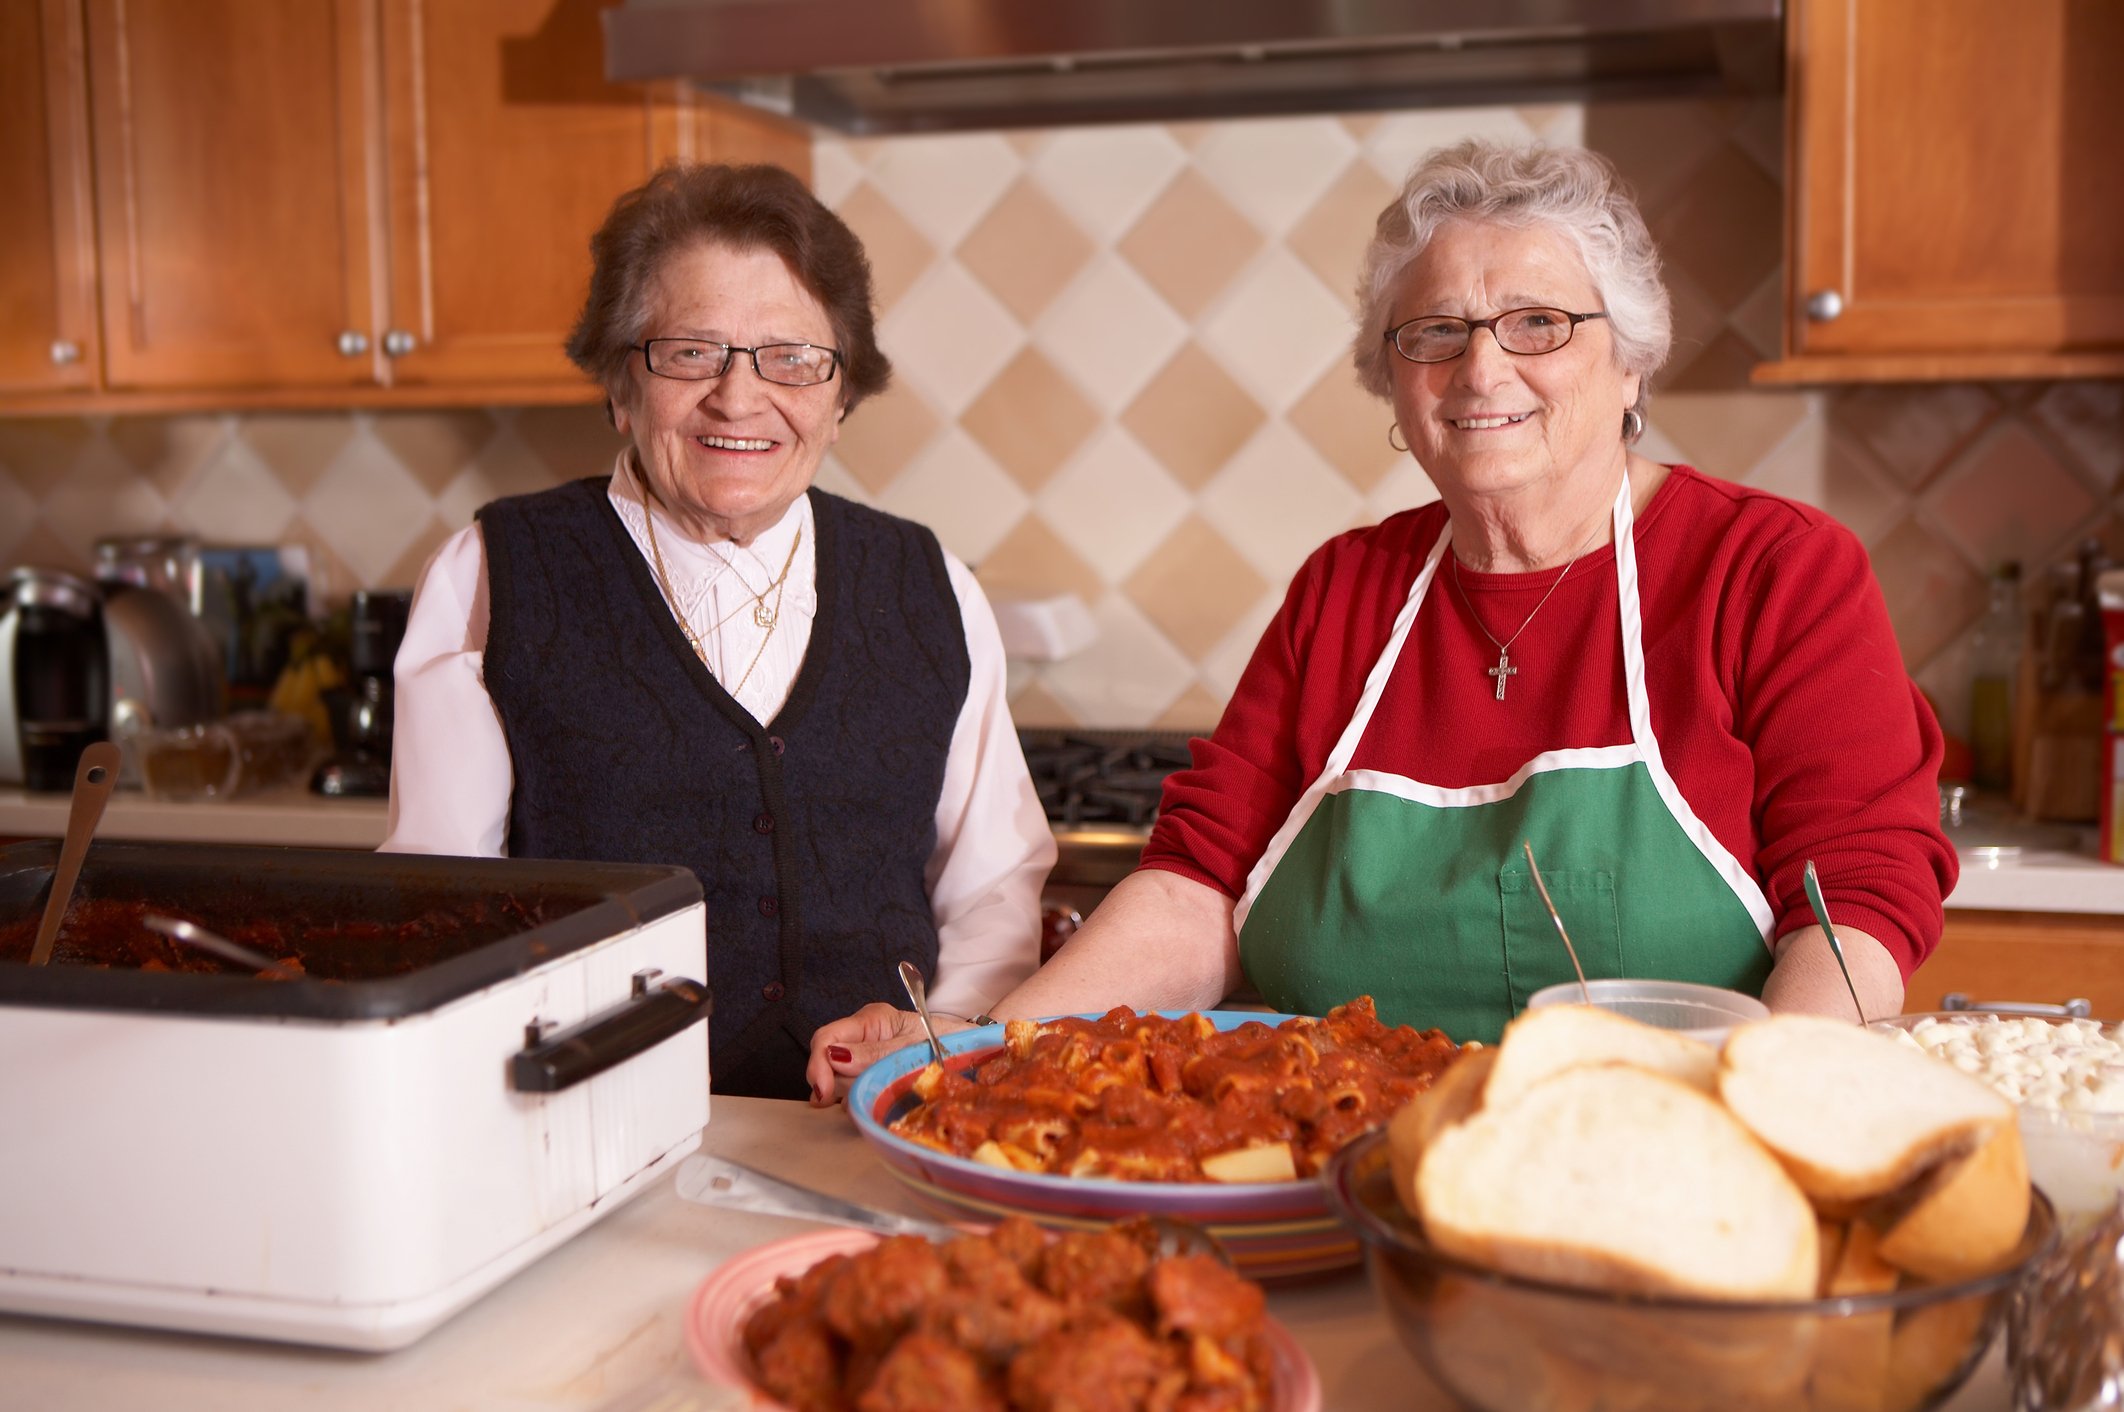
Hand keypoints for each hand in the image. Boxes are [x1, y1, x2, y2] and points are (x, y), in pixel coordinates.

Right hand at [806, 1003, 967, 1106]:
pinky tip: (873, 1104)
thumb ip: (873, 1053)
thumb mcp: (911, 1047)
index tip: (823, 1094)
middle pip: (827, 1062)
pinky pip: (853, 1092)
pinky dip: (859, 1101)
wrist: (973, 1053)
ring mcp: (867, 1057)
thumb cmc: (948, 1042)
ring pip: (837, 1080)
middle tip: (859, 1097)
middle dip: (836, 1084)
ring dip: (850, 1094)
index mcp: (870, 1020)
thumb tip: (833, 1056)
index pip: (826, 1038)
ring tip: (876, 1097)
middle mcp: (864, 1037)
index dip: (818, 1065)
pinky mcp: (872, 1076)